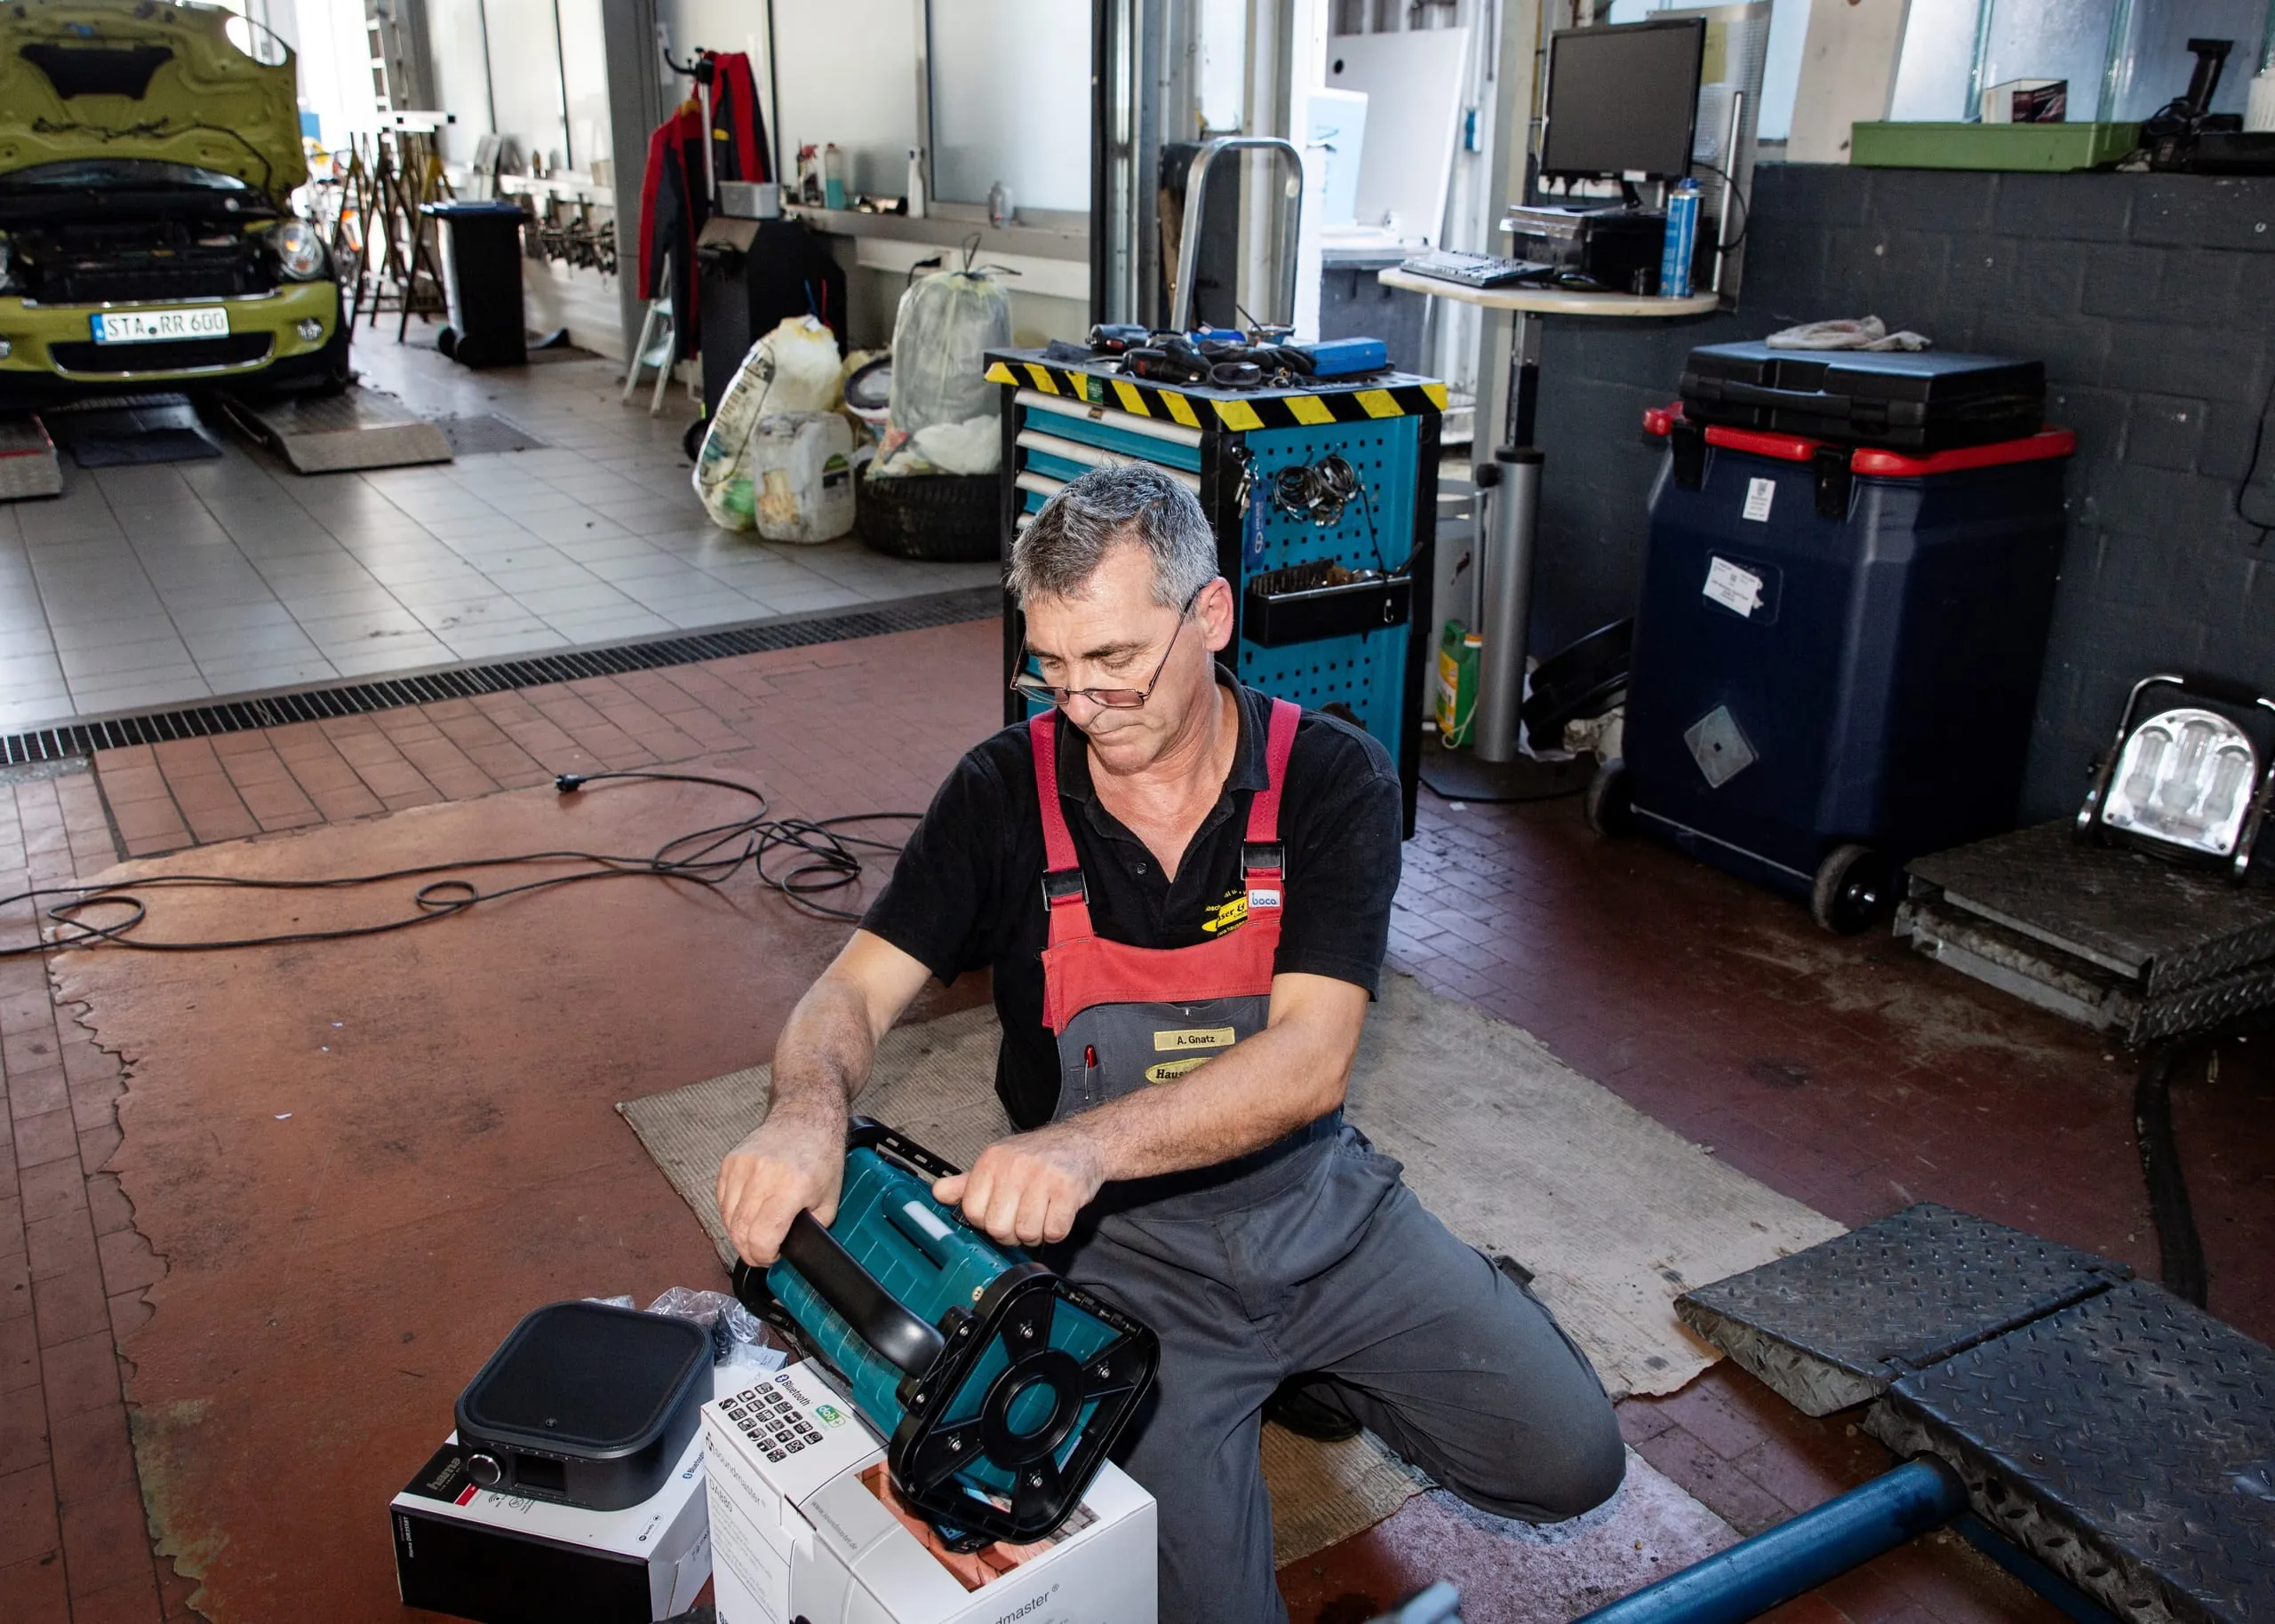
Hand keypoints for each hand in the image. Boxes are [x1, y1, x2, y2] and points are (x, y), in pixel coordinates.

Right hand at [716, 1104, 844, 1266]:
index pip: (762, 1238)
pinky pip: (722, 1201)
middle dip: (750, 1251)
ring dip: (739, 1233)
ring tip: (757, 1231)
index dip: (764, 1256)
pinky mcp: (729, 1161)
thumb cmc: (821, 1156)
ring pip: (727, 1219)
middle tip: (764, 1251)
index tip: (773, 1256)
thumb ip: (811, 1229)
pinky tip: (749, 1212)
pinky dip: (732, 1214)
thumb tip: (791, 1249)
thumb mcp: (830, 1200)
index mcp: (791, 1186)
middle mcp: (762, 1175)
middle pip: (740, 1232)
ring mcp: (741, 1166)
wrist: (805, 1115)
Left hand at [933, 1126, 1104, 1246]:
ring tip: (1042, 1214)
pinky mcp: (1068, 1189)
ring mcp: (1043, 1177)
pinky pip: (1055, 1231)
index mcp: (991, 1160)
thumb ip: (967, 1182)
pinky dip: (1057, 1231)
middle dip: (1012, 1233)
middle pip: (998, 1228)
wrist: (1083, 1142)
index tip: (999, 1213)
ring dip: (1036, 1233)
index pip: (972, 1212)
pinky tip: (1058, 1213)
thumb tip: (937, 1193)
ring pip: (1027, 1233)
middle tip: (1023, 1217)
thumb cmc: (1038, 1156)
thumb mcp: (998, 1161)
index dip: (986, 1221)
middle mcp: (1014, 1166)